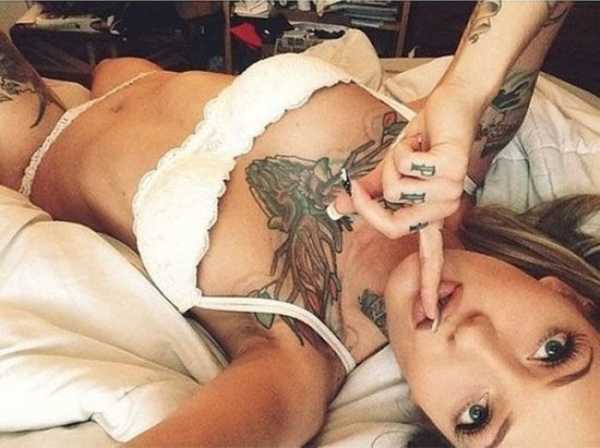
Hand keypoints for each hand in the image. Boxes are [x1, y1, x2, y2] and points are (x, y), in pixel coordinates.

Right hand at [333, 82, 481, 319]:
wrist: (452, 107)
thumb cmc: (423, 141)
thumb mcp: (389, 171)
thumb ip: (367, 193)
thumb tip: (337, 206)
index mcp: (433, 215)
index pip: (430, 258)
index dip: (428, 287)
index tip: (428, 318)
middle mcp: (445, 210)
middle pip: (393, 224)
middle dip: (369, 199)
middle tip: (366, 176)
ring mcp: (451, 192)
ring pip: (395, 192)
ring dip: (393, 164)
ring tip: (412, 150)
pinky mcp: (452, 170)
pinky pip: (404, 169)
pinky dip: (403, 149)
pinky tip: (423, 142)